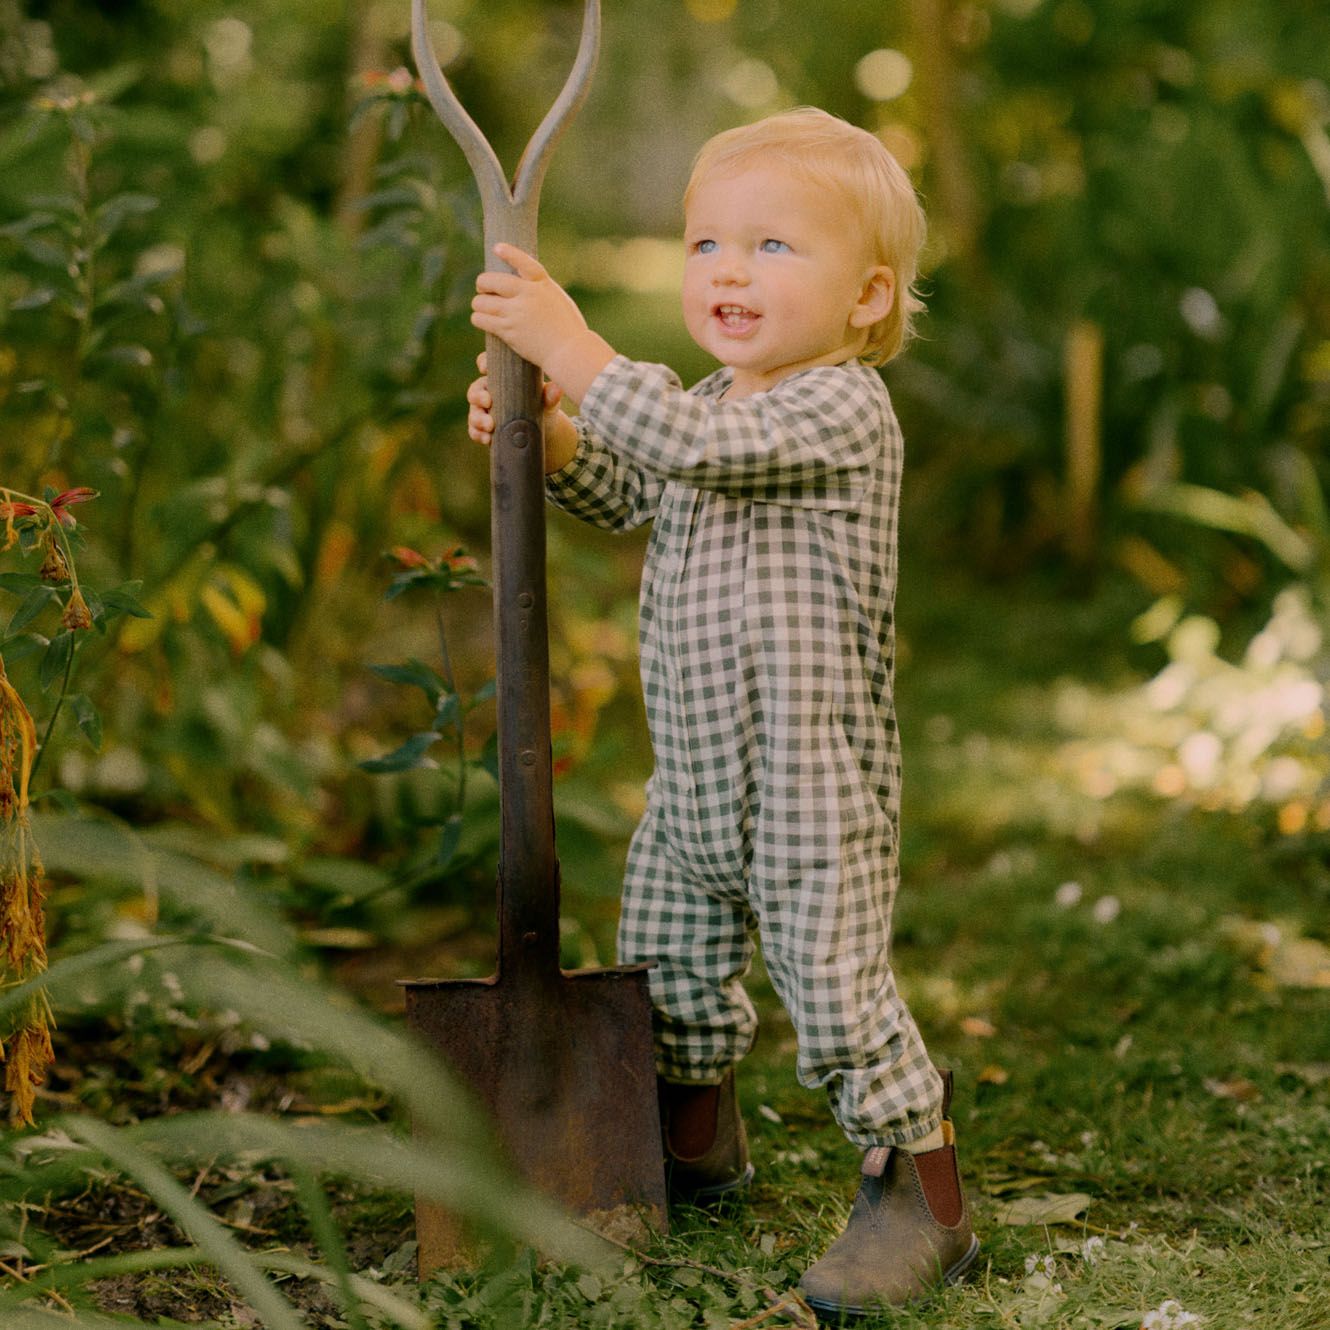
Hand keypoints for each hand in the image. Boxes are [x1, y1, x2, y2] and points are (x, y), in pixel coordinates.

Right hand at [465, 352, 577, 473]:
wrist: (543, 432)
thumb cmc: (543, 406)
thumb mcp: (548, 401)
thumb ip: (550, 395)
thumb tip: (557, 389)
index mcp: (502, 378)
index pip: (487, 364)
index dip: (483, 363)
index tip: (485, 368)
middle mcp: (489, 392)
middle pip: (475, 389)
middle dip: (478, 396)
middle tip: (487, 402)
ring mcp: (484, 411)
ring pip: (473, 411)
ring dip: (478, 418)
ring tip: (490, 426)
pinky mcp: (483, 429)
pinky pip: (474, 430)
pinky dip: (478, 434)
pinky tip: (487, 438)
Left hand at [471, 243, 615, 403]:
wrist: (570, 351)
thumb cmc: (568, 329)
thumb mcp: (558, 300)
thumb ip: (540, 291)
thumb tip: (520, 288)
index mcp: (543, 285)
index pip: (524, 263)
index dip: (509, 253)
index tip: (497, 248)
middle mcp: (528, 295)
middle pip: (492, 281)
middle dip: (482, 284)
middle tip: (483, 290)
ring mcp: (516, 313)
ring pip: (481, 302)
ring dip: (479, 304)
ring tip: (482, 308)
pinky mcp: (509, 331)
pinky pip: (482, 320)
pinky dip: (479, 319)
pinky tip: (481, 320)